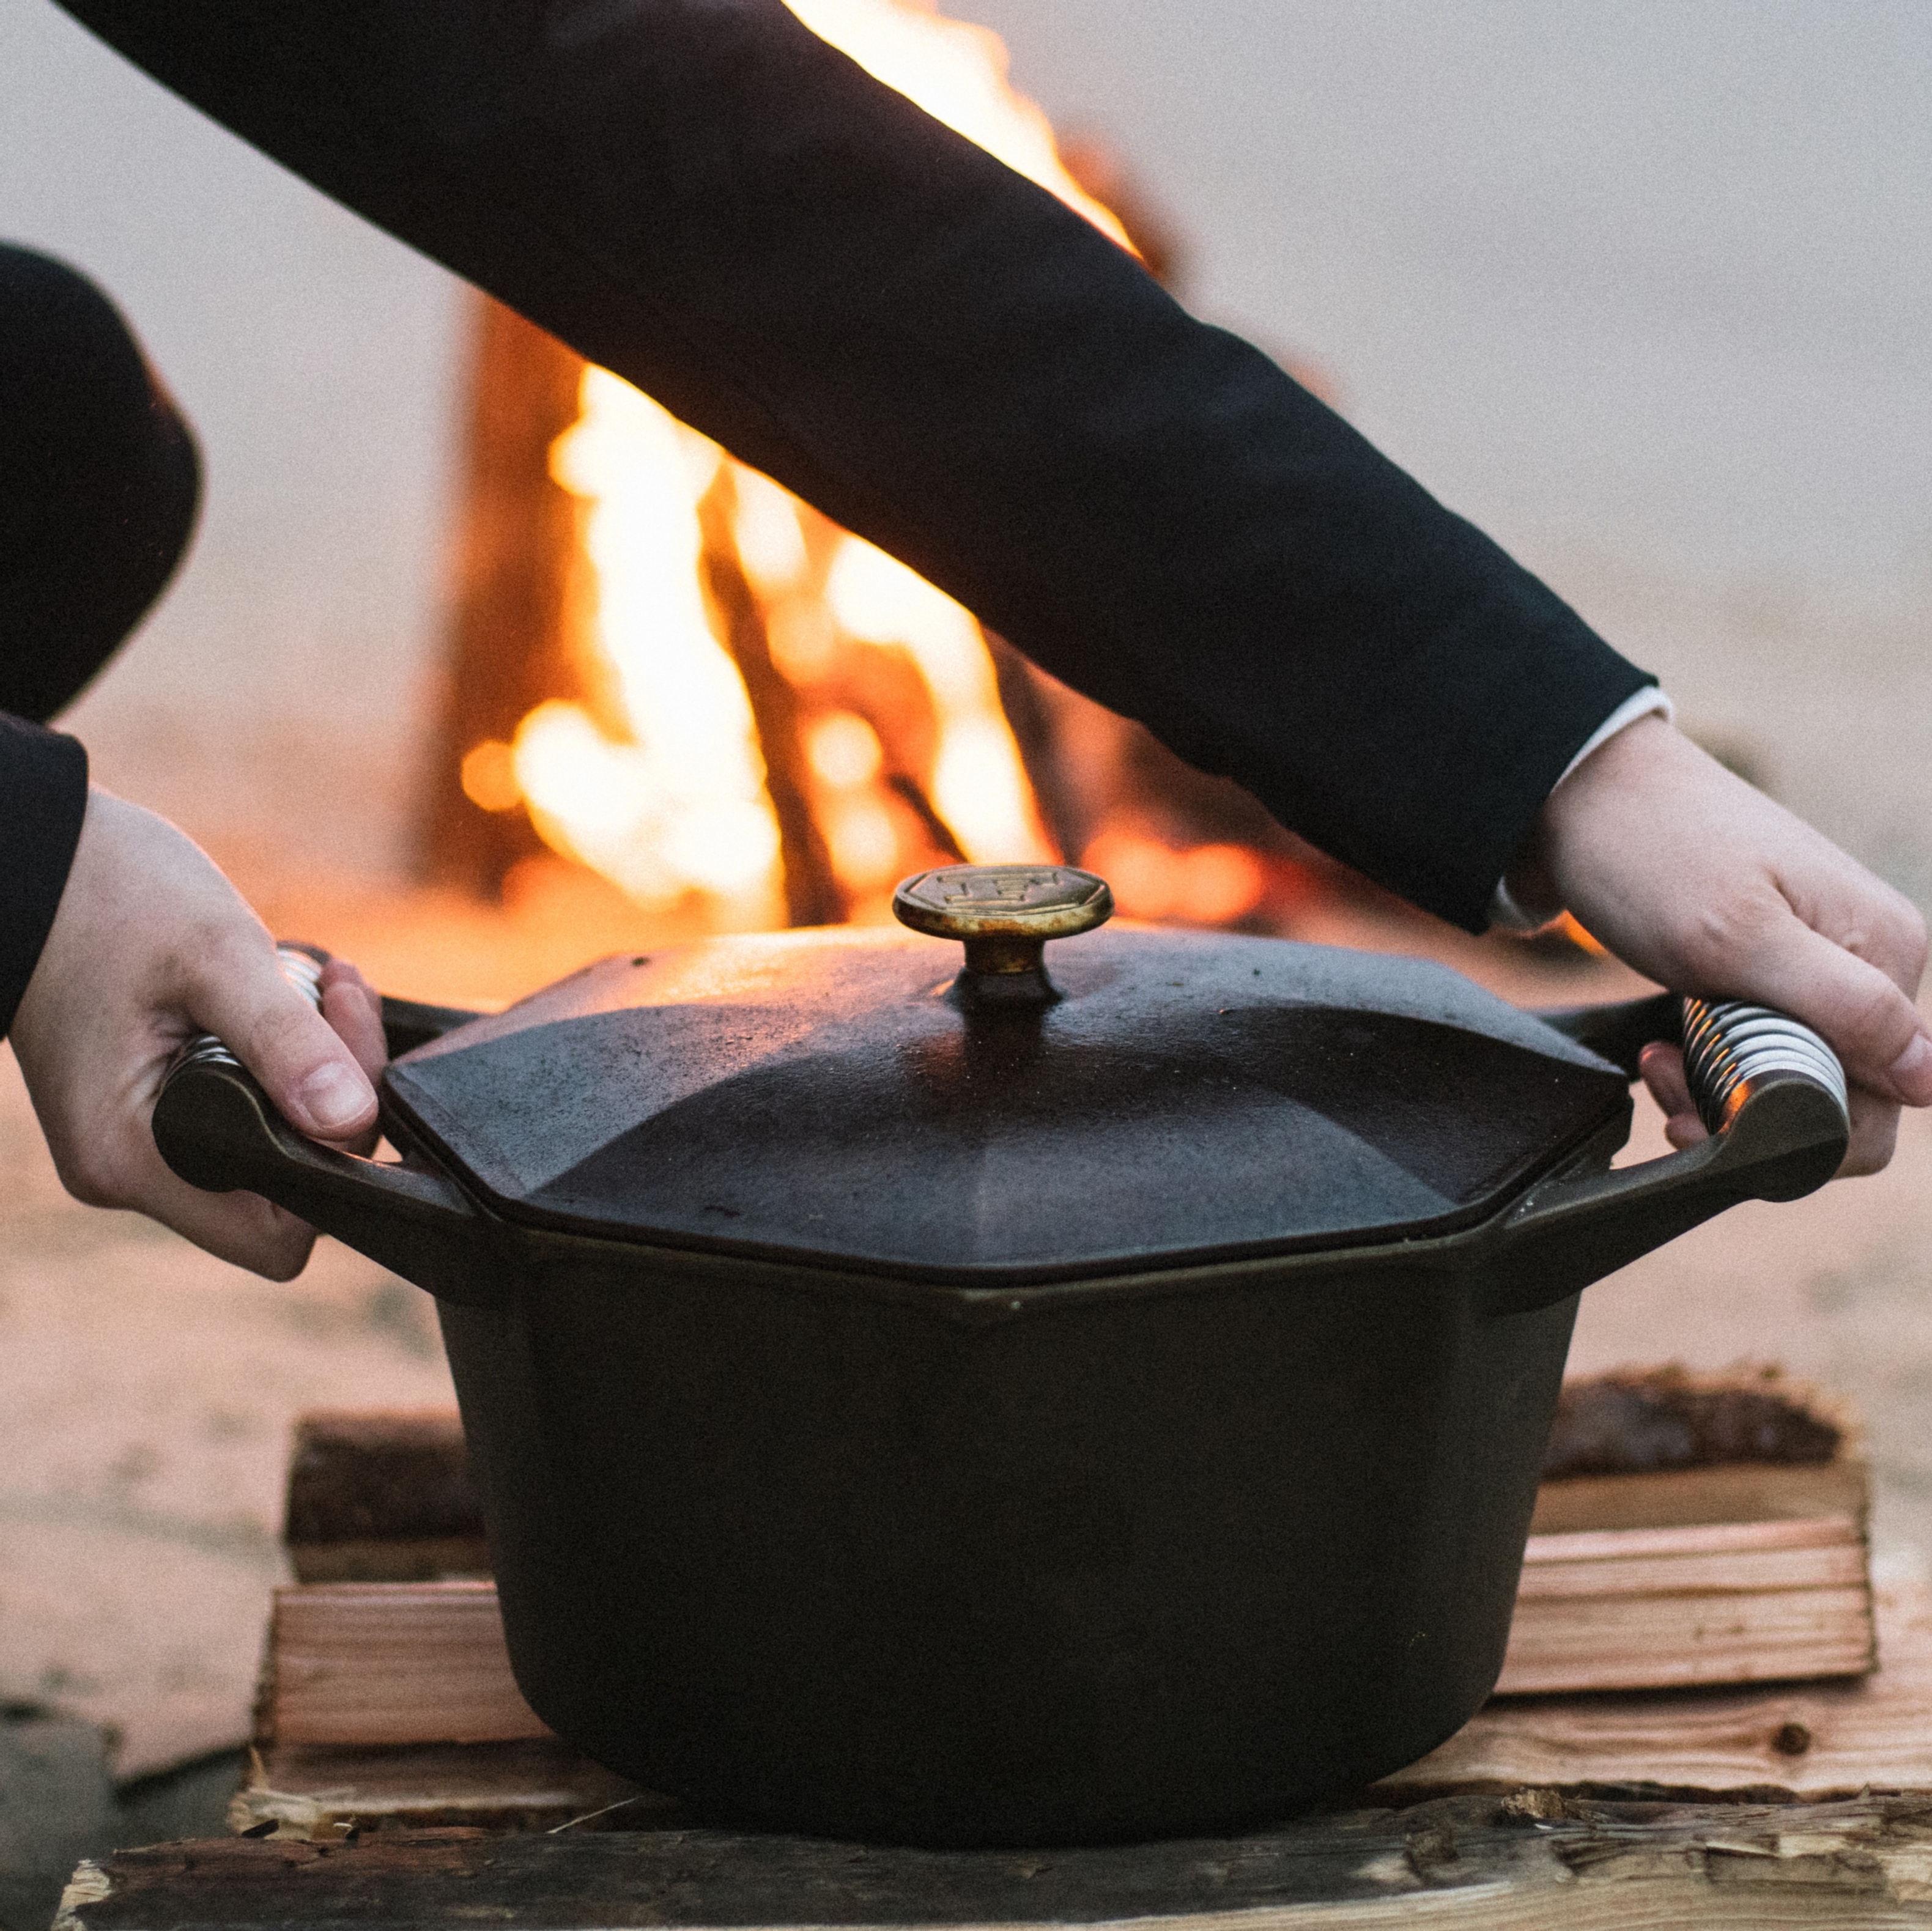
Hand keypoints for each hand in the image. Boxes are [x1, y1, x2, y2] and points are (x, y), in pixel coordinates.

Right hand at [10, 788, 387, 1276]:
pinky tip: (290, 991)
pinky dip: (283, 1057)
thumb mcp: (215, 957)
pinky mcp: (155, 1106)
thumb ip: (285, 1043)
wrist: (33, 859)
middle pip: (287, 1186)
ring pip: (276, 1140)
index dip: (336, 1167)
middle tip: (339, 997)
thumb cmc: (108, 895)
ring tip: (320, 982)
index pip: (275, 1237)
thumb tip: (351, 1120)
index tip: (346, 1062)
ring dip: (316, 1067)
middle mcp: (132, 1171)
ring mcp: (141, 1143)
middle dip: (336, 1097)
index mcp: (132, 1161)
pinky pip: (249, 1106)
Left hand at [1520, 716, 1930, 1174]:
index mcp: (1887, 953)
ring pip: (1792, 1078)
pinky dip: (1709, 1063)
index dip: (1799, 1131)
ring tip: (1660, 1063)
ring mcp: (1820, 964)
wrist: (1580, 794)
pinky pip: (1759, 1047)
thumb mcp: (1737, 938)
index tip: (1707, 1114)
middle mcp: (1869, 962)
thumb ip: (1842, 1007)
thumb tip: (1928, 1079)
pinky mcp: (1767, 968)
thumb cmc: (1652, 854)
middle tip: (1670, 1086)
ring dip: (1720, 1093)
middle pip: (1838, 1098)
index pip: (1887, 1103)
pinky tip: (1664, 1048)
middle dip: (1752, 1114)